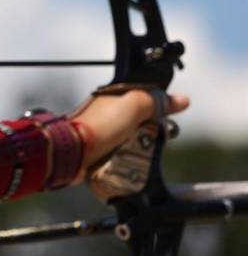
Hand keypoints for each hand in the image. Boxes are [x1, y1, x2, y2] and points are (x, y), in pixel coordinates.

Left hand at [66, 88, 189, 186]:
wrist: (73, 152)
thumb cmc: (102, 125)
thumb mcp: (134, 106)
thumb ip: (156, 101)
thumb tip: (183, 100)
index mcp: (113, 96)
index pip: (144, 96)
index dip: (160, 104)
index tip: (172, 115)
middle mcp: (108, 111)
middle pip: (141, 118)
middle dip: (153, 127)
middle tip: (161, 136)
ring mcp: (104, 130)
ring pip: (133, 136)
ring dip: (142, 143)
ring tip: (149, 149)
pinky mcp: (101, 148)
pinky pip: (123, 150)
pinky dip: (131, 154)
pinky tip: (138, 158)